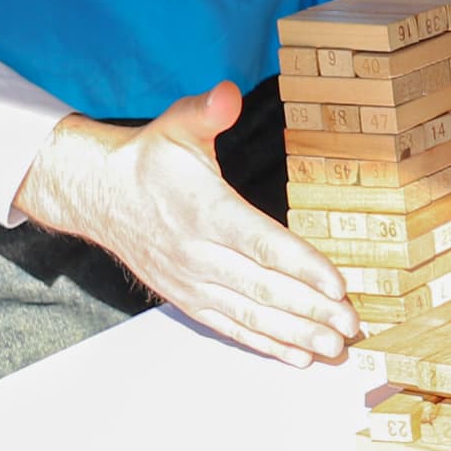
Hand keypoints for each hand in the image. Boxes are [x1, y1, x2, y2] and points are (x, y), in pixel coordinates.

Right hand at [20, 83, 353, 362]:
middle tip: (352, 326)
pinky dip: (265, 343)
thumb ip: (206, 112)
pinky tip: (297, 355)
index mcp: (205, 212)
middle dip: (312, 309)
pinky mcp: (187, 298)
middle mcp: (199, 254)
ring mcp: (192, 281)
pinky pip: (230, 326)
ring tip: (334, 347)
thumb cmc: (148, 161)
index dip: (302, 266)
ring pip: (250, 314)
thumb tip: (226, 95)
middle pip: (264, 288)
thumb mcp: (176, 126)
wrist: (98, 195)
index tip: (338, 284)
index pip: (262, 244)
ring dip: (296, 333)